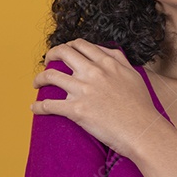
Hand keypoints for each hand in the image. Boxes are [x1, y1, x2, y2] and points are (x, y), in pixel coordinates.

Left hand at [29, 39, 163, 157]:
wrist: (142, 131)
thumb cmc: (141, 107)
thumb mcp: (133, 75)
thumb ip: (119, 60)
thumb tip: (108, 52)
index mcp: (107, 63)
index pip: (81, 45)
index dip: (68, 46)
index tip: (64, 53)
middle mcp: (93, 72)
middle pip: (62, 53)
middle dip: (50, 55)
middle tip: (47, 62)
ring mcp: (83, 90)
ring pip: (50, 76)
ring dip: (39, 79)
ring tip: (37, 84)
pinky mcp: (76, 110)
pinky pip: (49, 105)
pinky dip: (38, 106)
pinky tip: (34, 108)